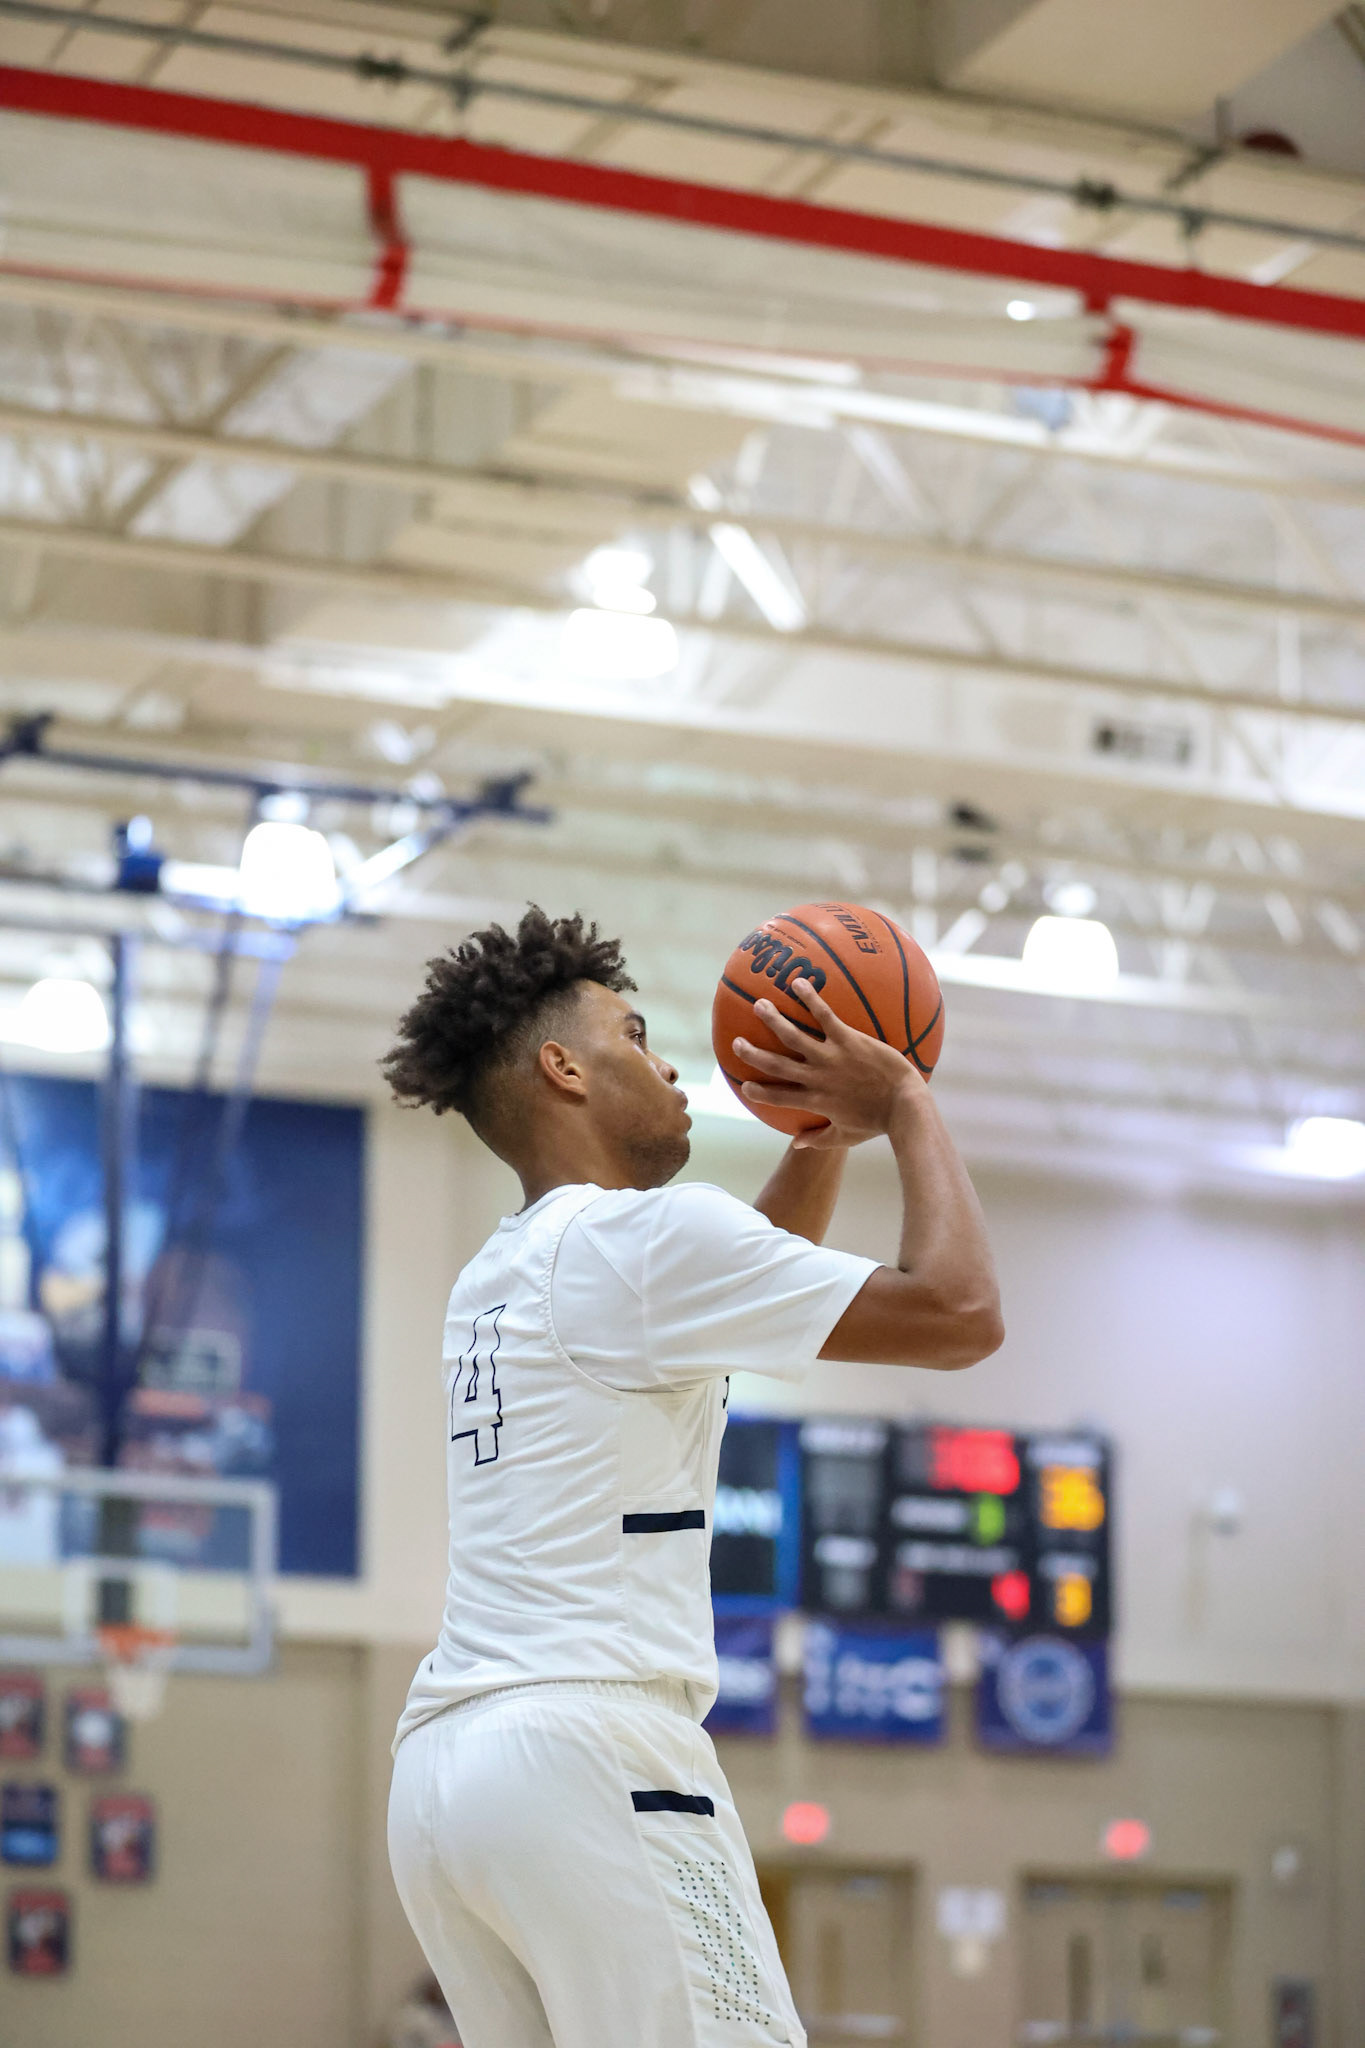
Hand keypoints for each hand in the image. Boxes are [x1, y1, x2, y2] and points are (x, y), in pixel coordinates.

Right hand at [733, 978, 926, 1149]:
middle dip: (754, 1054)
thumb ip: (819, 1140)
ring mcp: (831, 1057)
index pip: (779, 1098)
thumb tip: (796, 1144)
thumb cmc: (879, 1122)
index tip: (744, 1085)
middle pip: (778, 1065)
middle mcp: (817, 1078)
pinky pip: (824, 1015)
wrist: (905, 1105)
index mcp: (815, 1102)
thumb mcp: (846, 1137)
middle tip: (737, 1044)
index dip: (759, 1092)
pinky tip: (798, 983)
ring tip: (759, 1005)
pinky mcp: (848, 1039)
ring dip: (774, 1020)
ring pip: (794, 1037)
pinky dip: (810, 998)